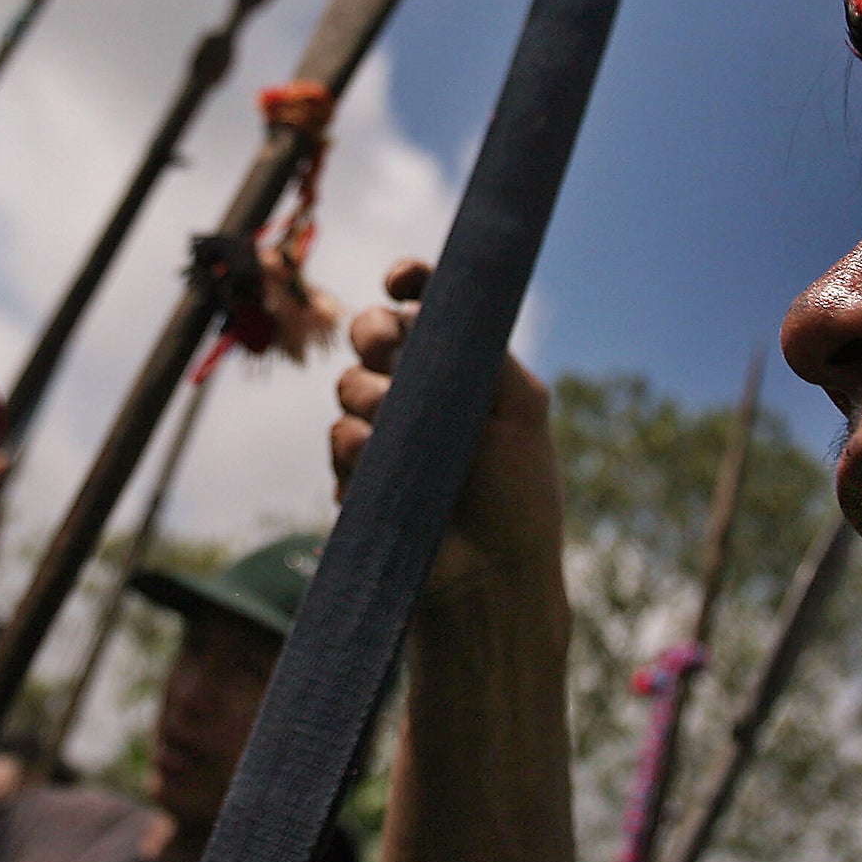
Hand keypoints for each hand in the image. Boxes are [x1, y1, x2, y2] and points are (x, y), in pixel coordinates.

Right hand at [333, 260, 563, 603]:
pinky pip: (339, 438)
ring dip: (367, 394)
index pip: (424, 307)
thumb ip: (485, 351)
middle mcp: (419, 392)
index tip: (399, 280)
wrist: (490, 581)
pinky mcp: (357, 476)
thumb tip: (430, 307)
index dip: (408, 283)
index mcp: (462, 368)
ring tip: (389, 422)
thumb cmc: (520, 497)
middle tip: (386, 348)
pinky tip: (371, 458)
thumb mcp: (522, 409)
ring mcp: (383, 434)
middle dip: (374, 331)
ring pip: (350, 384)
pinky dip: (354, 443)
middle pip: (374, 333)